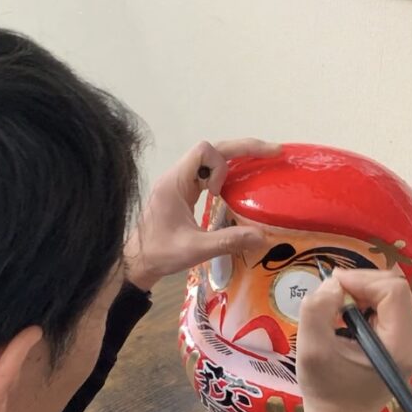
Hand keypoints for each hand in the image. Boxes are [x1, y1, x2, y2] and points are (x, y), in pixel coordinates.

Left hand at [123, 139, 280, 291]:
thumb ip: (227, 241)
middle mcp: (177, 176)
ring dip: (236, 160)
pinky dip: (227, 174)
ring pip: (211, 160)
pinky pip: (207, 174)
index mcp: (175, 182)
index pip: (203, 150)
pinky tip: (241, 185)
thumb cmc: (160, 253)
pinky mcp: (183, 192)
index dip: (219, 165)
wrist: (138, 262)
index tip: (218, 192)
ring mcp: (180, 183)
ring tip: (263, 163)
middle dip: (242, 149)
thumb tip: (262, 237)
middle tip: (273, 152)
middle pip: (212, 149)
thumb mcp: (195, 249)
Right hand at [296, 268, 411, 411]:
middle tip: (332, 295)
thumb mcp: (310, 348)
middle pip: (395, 289)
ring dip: (363, 293)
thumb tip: (334, 284)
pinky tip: (349, 318)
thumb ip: (317, 309)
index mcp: (400, 346)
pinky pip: (392, 307)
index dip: (362, 280)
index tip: (333, 286)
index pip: (393, 291)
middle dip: (361, 284)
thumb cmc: (326, 388)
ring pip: (393, 295)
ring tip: (338, 309)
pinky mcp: (409, 343)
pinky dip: (368, 303)